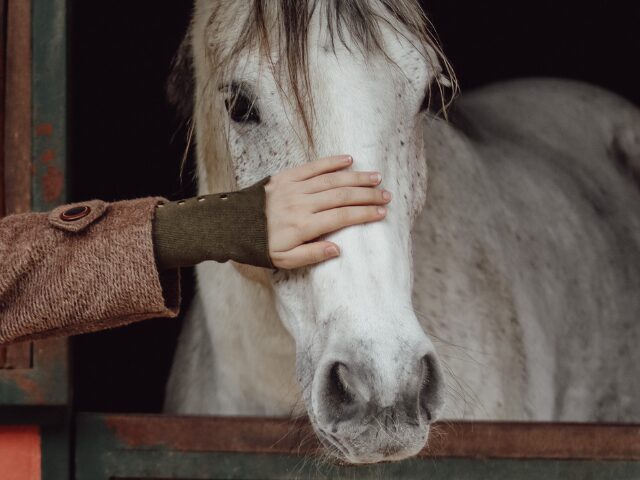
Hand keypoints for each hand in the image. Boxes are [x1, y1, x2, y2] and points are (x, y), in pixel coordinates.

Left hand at [265, 155, 390, 268]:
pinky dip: (331, 162)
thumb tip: (337, 249)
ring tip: (375, 177)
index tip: (382, 213)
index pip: (342, 217)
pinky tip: (348, 160)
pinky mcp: (286, 177)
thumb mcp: (284, 260)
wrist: (231, 226)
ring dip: (355, 177)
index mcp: (303, 225)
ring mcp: (294, 188)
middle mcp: (302, 203)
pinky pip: (312, 166)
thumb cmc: (260, 245)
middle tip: (386, 195)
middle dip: (367, 195)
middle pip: (341, 196)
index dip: (364, 214)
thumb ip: (312, 255)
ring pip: (331, 179)